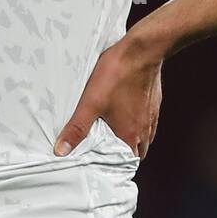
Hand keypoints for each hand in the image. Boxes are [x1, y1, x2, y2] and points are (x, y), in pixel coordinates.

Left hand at [53, 33, 162, 160]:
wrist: (143, 51)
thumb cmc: (117, 75)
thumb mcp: (91, 102)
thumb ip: (77, 128)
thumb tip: (61, 151)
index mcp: (129, 134)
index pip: (127, 162)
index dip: (117, 166)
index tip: (107, 167)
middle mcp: (144, 128)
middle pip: (138, 151)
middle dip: (125, 154)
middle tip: (109, 152)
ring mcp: (152, 114)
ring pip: (145, 136)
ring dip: (135, 139)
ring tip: (118, 135)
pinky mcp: (155, 100)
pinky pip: (149, 119)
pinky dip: (141, 122)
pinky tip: (129, 112)